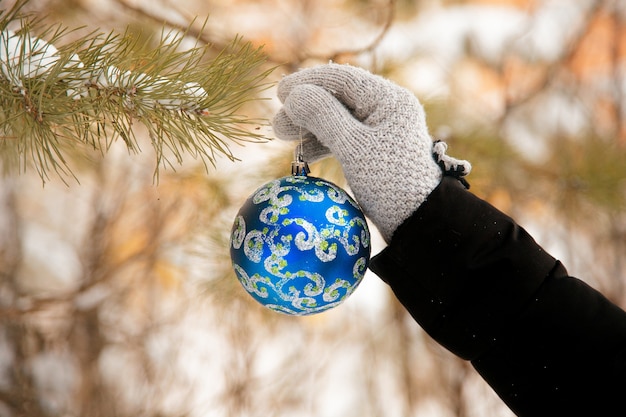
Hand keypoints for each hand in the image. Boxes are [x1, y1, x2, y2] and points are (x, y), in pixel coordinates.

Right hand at [272, 63, 469, 241]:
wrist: (417, 221)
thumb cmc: (389, 181)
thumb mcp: (354, 147)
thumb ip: (324, 117)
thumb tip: (295, 95)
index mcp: (389, 99)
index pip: (344, 79)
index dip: (308, 82)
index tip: (280, 92)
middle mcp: (385, 109)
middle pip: (337, 99)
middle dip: (305, 109)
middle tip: (278, 125)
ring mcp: (379, 131)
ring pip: (337, 119)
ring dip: (309, 127)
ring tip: (282, 136)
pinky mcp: (373, 152)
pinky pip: (343, 138)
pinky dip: (322, 142)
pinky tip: (303, 152)